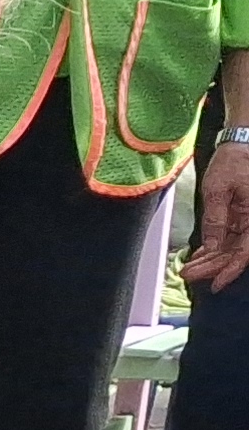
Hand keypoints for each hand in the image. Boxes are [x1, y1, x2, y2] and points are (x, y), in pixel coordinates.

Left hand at [192, 140, 248, 294]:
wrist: (241, 144)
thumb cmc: (233, 162)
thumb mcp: (218, 190)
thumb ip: (215, 220)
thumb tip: (213, 248)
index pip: (246, 250)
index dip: (230, 269)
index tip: (215, 285)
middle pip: (237, 252)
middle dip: (212, 267)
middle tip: (187, 275)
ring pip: (232, 248)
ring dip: (211, 260)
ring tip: (187, 269)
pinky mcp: (242, 217)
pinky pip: (230, 238)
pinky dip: (214, 248)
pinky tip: (198, 257)